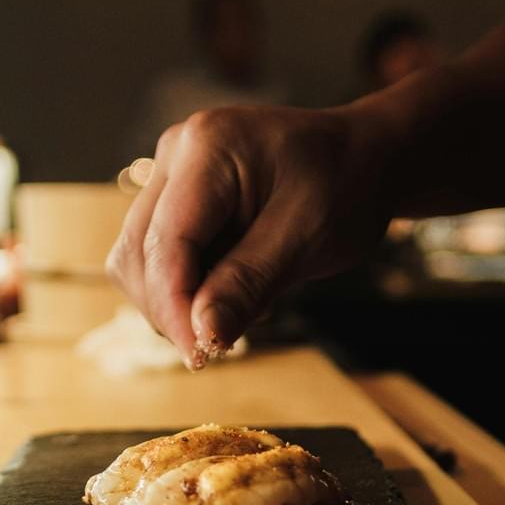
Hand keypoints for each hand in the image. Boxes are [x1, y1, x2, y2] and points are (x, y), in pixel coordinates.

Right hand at [106, 104, 391, 367]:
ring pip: (138, 260)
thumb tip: (201, 336)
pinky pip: (158, 258)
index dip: (174, 306)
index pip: (166, 243)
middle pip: (139, 253)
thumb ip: (248, 283)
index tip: (200, 356)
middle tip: (222, 343)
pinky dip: (187, 288)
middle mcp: (176, 153)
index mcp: (207, 148)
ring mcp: (171, 174)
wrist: (365, 160)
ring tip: (244, 302)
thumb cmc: (346, 187)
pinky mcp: (175, 199)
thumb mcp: (307, 238)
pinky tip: (234, 288)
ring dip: (177, 300)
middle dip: (171, 308)